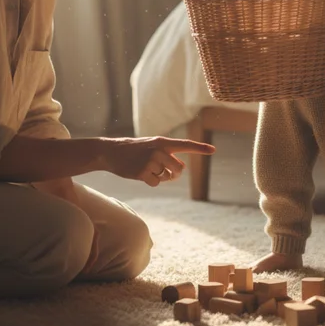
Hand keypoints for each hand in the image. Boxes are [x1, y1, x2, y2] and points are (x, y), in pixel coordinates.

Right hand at [100, 136, 215, 186]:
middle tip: (163, 172)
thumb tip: (181, 168)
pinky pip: (156, 183)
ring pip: (166, 177)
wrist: (111, 152)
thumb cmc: (134, 150)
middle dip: (173, 174)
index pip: (185, 144)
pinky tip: (140, 174)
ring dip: (159, 177)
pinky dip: (150, 181)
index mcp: (162, 142)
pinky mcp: (142, 173)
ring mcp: (150, 161)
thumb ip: (168, 154)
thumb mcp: (152, 147)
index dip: (200, 148)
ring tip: (146, 168)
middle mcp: (158, 150)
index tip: (213, 150)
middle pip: (179, 169)